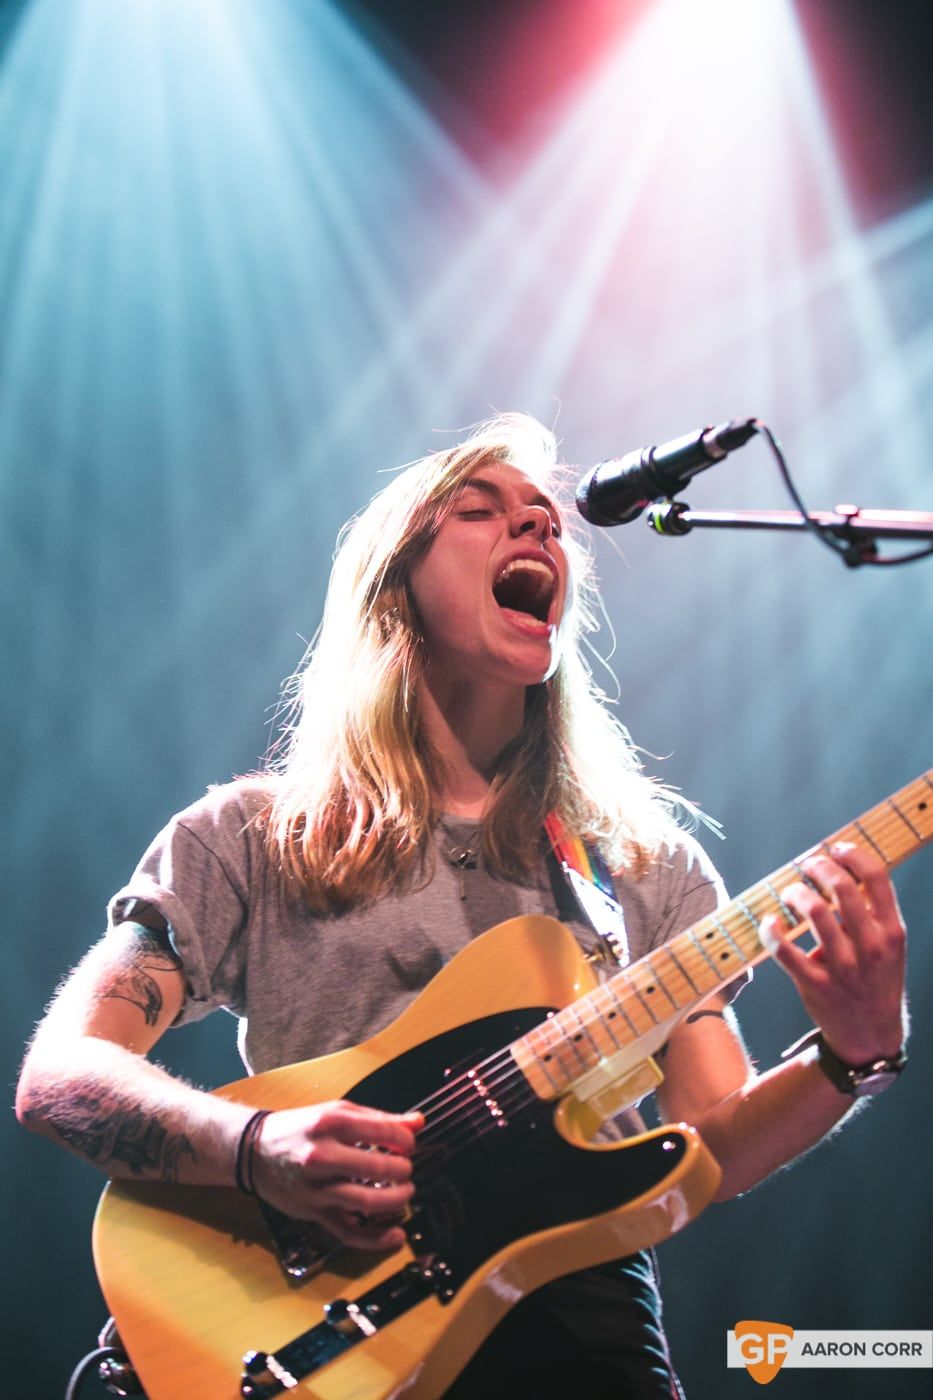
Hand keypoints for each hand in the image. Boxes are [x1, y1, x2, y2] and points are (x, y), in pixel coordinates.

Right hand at [249, 1100, 422, 1250]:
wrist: (254, 1151)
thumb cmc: (299, 1129)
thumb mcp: (336, 1112)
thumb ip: (378, 1118)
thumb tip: (417, 1122)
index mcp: (331, 1124)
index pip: (385, 1133)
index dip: (406, 1142)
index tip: (407, 1145)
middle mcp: (323, 1156)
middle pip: (379, 1170)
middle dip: (403, 1171)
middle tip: (406, 1170)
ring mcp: (317, 1188)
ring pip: (367, 1203)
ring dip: (397, 1200)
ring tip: (405, 1194)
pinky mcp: (314, 1212)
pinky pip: (348, 1232)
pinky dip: (376, 1240)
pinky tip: (395, 1236)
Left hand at [761, 842, 906, 1064]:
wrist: (871, 1036)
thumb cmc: (876, 981)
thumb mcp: (889, 946)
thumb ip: (873, 912)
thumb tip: (841, 870)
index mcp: (891, 932)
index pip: (876, 878)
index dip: (853, 855)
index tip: (837, 849)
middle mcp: (870, 947)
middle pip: (842, 888)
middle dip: (819, 867)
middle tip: (808, 865)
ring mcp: (843, 967)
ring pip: (814, 912)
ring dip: (795, 893)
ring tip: (790, 893)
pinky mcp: (815, 984)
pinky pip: (785, 951)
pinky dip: (771, 931)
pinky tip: (770, 921)